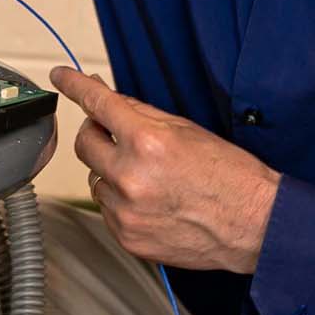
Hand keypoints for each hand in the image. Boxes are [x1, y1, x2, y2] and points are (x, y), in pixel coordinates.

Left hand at [50, 67, 280, 272]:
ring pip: (95, 179)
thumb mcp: (187, 130)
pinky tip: (152, 201)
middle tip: (119, 135)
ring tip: (151, 178)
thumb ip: (140, 113)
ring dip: (112, 172)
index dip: (74, 86)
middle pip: (84, 142)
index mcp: (147, 142)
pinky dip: (121, 201)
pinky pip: (107, 209)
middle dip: (97, 133)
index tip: (61, 77)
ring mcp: (126, 211)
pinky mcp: (127, 237)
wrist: (253, 225)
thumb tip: (107, 99)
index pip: (97, 104)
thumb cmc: (230, 176)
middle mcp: (130, 177)